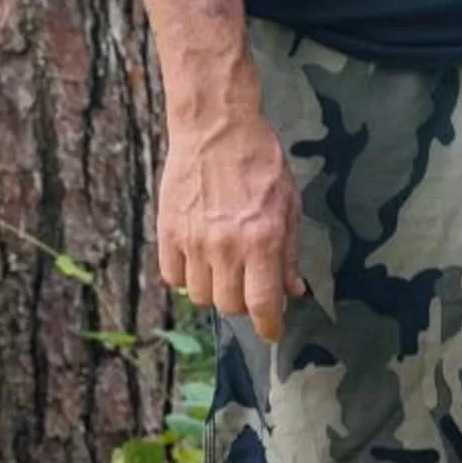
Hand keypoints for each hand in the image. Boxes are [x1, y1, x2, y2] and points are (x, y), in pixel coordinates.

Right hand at [158, 97, 305, 334]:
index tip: (272, 332)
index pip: (263, 303)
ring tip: (224, 269)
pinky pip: (172, 277)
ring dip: (215, 291)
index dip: (269, 326)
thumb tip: (293, 291)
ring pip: (199, 296)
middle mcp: (226, 247)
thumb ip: (289, 252)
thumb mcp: (289, 205)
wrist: (216, 129)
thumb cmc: (261, 163)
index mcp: (262, 240)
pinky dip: (186, 277)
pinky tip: (199, 260)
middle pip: (229, 306)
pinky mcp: (167, 232)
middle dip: (243, 304)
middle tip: (250, 287)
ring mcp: (193, 241)